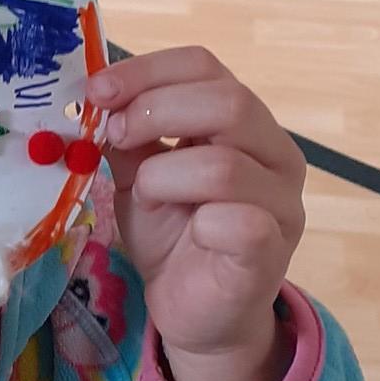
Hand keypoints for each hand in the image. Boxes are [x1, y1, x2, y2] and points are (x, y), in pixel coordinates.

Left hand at [89, 48, 305, 380]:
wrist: (196, 314)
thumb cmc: (174, 236)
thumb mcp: (141, 174)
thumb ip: (130, 135)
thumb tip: (98, 97)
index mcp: (244, 122)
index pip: (204, 66)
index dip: (147, 70)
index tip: (97, 91)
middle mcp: (275, 153)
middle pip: (228, 101)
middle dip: (156, 111)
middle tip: (115, 136)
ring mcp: (281, 202)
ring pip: (224, 163)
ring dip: (165, 176)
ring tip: (147, 196)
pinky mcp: (272, 249)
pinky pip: (238, 221)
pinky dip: (197, 221)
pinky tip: (188, 232)